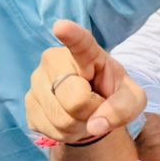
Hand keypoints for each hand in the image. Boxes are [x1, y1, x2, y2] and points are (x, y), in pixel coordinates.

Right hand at [26, 20, 145, 141]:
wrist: (92, 109)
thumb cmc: (113, 95)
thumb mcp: (132, 100)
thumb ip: (123, 109)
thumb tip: (96, 126)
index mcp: (87, 53)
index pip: (80, 43)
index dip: (71, 35)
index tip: (61, 27)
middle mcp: (55, 61)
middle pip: (75, 99)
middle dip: (92, 111)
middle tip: (96, 105)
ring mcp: (37, 81)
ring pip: (60, 118)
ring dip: (79, 125)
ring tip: (83, 113)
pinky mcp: (28, 103)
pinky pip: (48, 128)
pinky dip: (65, 133)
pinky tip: (69, 120)